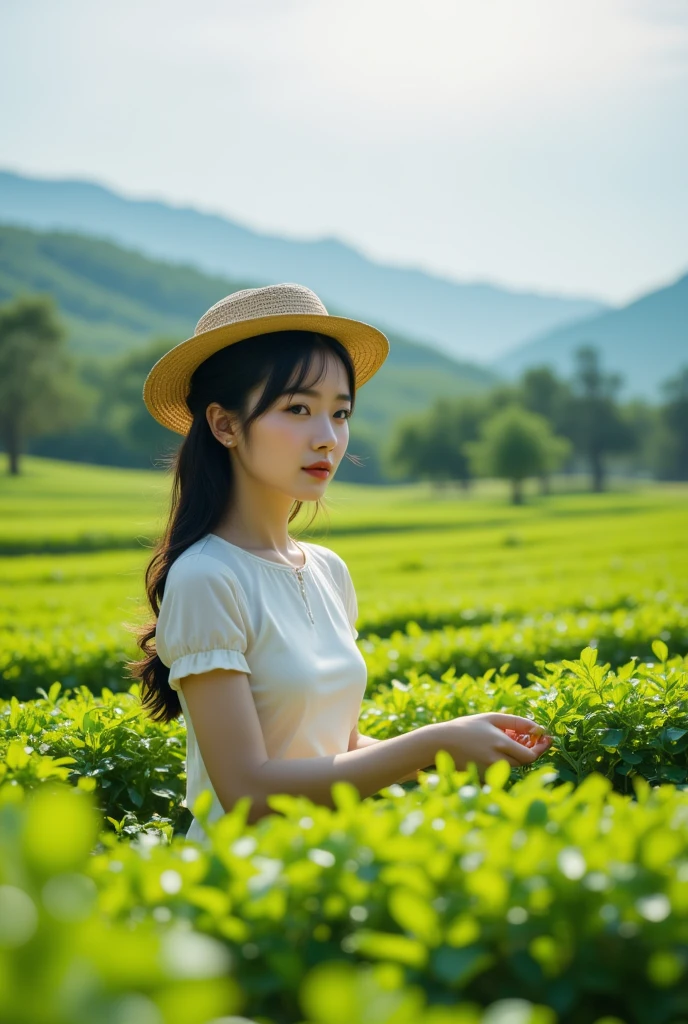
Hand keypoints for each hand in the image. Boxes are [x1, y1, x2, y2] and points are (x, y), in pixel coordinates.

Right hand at [433, 712, 552, 779]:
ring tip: (506, 739)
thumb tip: (537, 728)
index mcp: (500, 744)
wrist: (440, 743)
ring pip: (512, 766)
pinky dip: (503, 760)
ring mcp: (489, 771)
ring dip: (515, 754)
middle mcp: (496, 760)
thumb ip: (516, 722)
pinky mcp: (483, 777)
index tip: (547, 740)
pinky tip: (494, 748)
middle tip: (528, 737)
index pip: (530, 755)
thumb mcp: (491, 718)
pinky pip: (500, 770)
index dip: (541, 750)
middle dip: (528, 750)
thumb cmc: (466, 727)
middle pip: (523, 761)